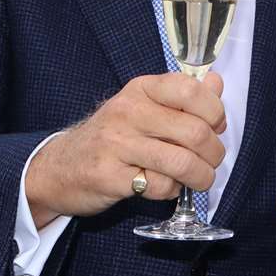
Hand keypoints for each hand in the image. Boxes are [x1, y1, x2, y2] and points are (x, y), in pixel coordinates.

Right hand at [24, 72, 227, 228]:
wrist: (59, 168)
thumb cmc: (111, 137)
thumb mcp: (143, 107)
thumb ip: (182, 97)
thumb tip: (217, 84)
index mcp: (140, 89)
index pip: (190, 90)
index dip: (214, 112)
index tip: (216, 126)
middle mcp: (127, 111)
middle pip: (194, 132)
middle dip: (214, 153)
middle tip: (211, 161)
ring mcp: (116, 144)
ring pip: (181, 162)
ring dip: (201, 176)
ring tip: (199, 179)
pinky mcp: (110, 177)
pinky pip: (159, 186)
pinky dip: (171, 191)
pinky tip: (164, 186)